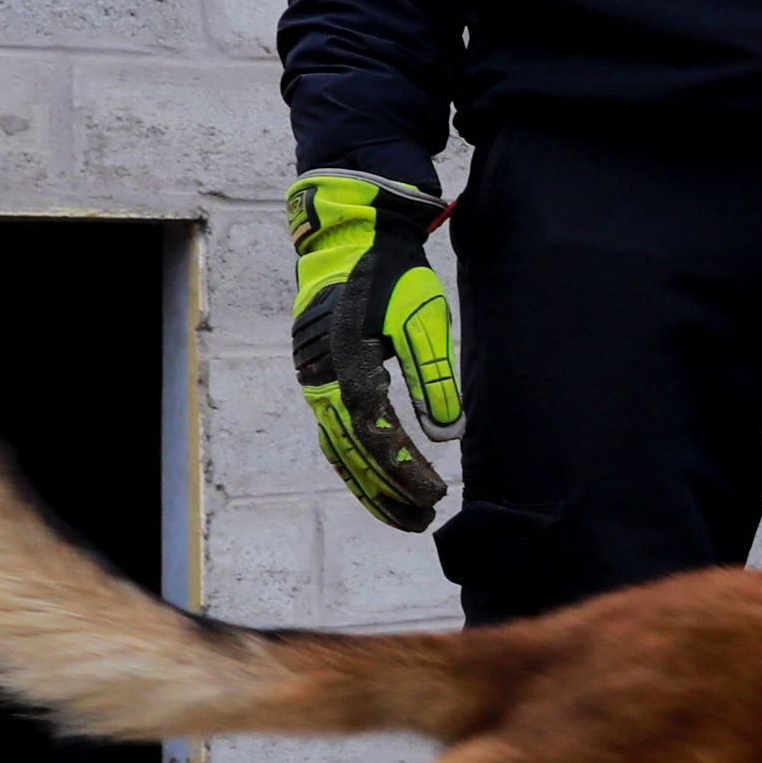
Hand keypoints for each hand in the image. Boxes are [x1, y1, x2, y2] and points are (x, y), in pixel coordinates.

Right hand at [286, 171, 458, 530]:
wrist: (351, 241)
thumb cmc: (394, 277)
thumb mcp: (425, 321)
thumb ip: (434, 377)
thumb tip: (448, 435)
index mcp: (348, 367)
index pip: (378, 437)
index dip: (406, 471)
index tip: (437, 495)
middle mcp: (321, 380)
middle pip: (353, 454)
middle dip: (388, 491)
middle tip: (423, 521)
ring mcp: (313, 381)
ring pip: (338, 449)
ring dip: (369, 485)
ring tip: (404, 516)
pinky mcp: (317, 378)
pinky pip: (332, 433)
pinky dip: (354, 462)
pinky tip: (377, 480)